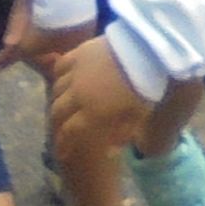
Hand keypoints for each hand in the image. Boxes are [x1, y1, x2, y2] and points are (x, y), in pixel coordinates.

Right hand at [41, 34, 143, 154]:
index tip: (61, 153)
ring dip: (58, 101)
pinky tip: (63, 80)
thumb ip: (121, 135)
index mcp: (93, 113)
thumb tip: (109, 153)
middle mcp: (78, 95)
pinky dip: (59, 77)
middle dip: (58, 124)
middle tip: (61, 129)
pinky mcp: (78, 54)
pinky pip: (60, 67)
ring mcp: (75, 73)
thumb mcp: (138, 116)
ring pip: (56, 90)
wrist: (148, 52)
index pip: (69, 133)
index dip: (63, 145)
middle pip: (58, 112)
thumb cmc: (147, 87)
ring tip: (62, 106)